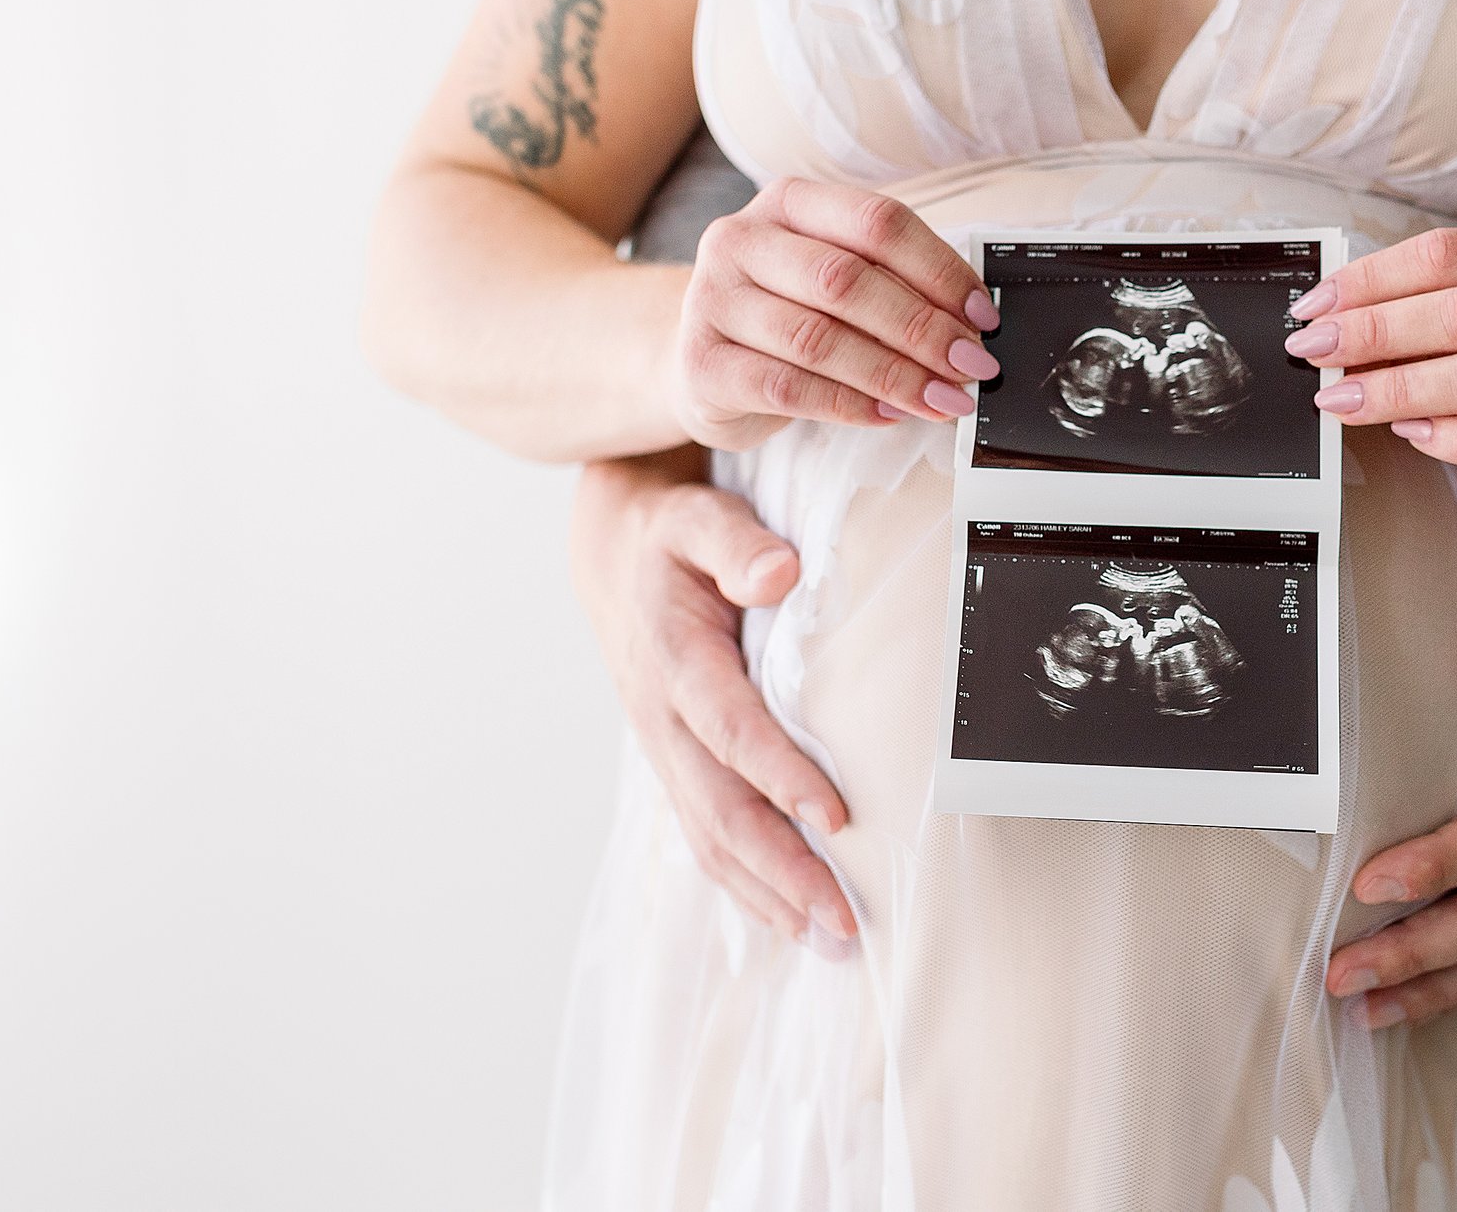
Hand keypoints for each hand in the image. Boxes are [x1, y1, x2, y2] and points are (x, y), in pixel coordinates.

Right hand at [571, 450, 856, 947]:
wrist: (614, 559)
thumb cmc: (671, 538)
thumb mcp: (697, 518)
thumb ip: (735, 542)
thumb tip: (780, 570)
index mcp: (674, 658)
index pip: (731, 729)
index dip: (778, 775)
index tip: (834, 817)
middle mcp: (664, 718)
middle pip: (721, 809)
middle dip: (782, 869)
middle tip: (843, 917)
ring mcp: (666, 751)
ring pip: (711, 837)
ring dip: (769, 894)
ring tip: (831, 938)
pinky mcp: (675, 767)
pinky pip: (706, 836)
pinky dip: (747, 884)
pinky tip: (791, 918)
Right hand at [671, 178, 1003, 449]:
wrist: (704, 364)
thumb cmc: (786, 315)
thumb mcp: (833, 282)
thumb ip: (893, 285)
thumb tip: (972, 325)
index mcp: (788, 202)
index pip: (876, 222)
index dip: (939, 269)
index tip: (982, 316)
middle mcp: (741, 240)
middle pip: (846, 280)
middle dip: (921, 329)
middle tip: (970, 366)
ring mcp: (711, 300)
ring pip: (817, 338)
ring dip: (894, 375)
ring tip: (942, 399)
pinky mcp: (701, 364)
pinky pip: (786, 388)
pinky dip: (849, 405)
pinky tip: (890, 414)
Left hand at [1286, 228, 1456, 553]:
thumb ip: (1438, 323)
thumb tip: (1336, 320)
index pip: (1455, 254)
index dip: (1376, 276)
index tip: (1314, 306)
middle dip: (1376, 330)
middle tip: (1313, 352)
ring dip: (1400, 387)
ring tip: (1342, 400)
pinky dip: (1453, 437)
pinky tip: (1411, 436)